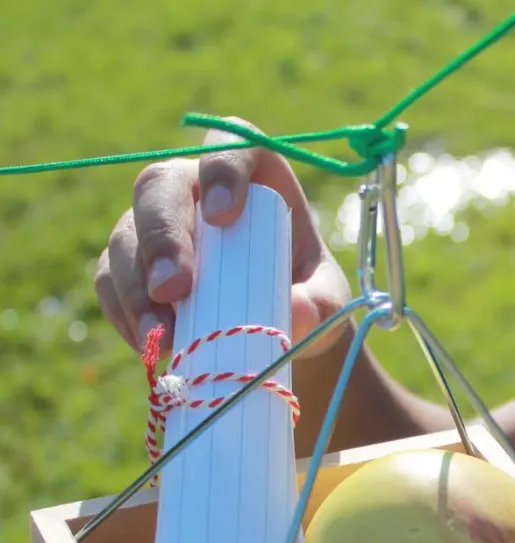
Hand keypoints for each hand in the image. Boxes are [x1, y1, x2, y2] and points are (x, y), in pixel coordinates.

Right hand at [94, 116, 352, 361]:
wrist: (279, 328)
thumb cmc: (307, 297)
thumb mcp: (325, 301)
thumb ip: (318, 304)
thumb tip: (296, 313)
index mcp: (252, 176)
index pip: (228, 146)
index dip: (219, 171)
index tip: (223, 216)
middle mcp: (194, 187)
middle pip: (159, 186)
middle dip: (161, 237)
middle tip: (175, 290)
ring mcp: (157, 224)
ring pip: (126, 235)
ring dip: (136, 286)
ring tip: (162, 334)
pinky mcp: (133, 265)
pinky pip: (110, 278)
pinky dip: (124, 311)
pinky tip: (147, 345)